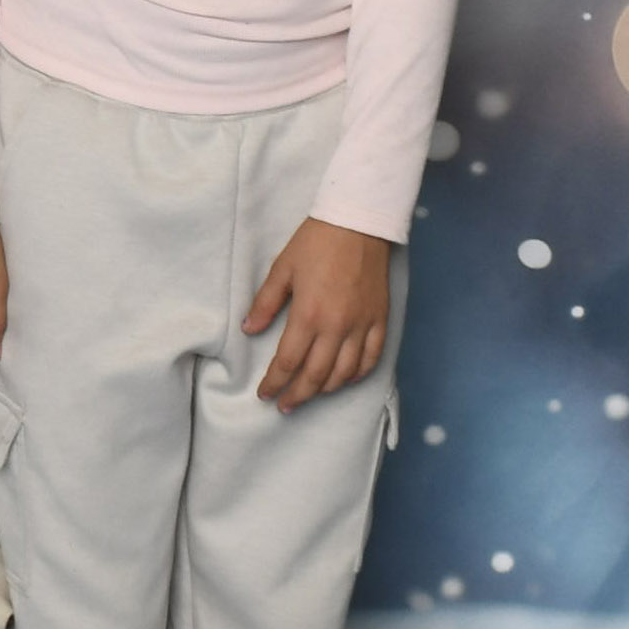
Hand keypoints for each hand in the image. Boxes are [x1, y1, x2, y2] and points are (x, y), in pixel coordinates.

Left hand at [244, 216, 389, 409]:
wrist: (358, 223)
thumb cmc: (316, 242)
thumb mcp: (282, 269)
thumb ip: (265, 303)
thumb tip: (249, 330)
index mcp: (308, 315)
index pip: (288, 362)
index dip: (274, 383)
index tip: (264, 394)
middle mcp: (337, 327)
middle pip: (316, 375)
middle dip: (297, 395)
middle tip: (284, 405)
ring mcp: (361, 325)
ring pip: (344, 373)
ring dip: (325, 390)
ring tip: (310, 394)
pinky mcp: (380, 319)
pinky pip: (372, 358)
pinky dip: (358, 374)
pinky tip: (346, 379)